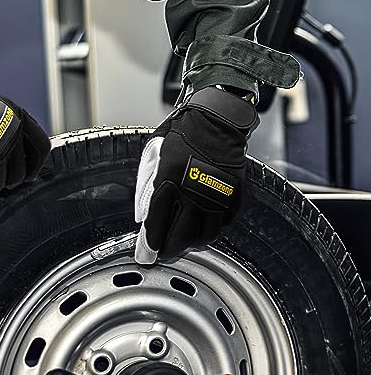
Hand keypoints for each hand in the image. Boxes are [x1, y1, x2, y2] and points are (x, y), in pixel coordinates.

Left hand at [134, 87, 258, 263]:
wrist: (216, 119)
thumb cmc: (183, 133)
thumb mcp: (153, 155)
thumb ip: (146, 186)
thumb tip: (142, 215)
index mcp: (169, 182)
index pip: (156, 225)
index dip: (149, 245)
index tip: (145, 255)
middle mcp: (192, 194)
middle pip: (180, 238)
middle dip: (168, 251)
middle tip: (162, 253)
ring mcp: (215, 197)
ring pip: (203, 237)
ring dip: (190, 242)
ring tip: (182, 239)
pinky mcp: (233, 196)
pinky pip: (222, 225)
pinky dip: (210, 229)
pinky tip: (201, 224)